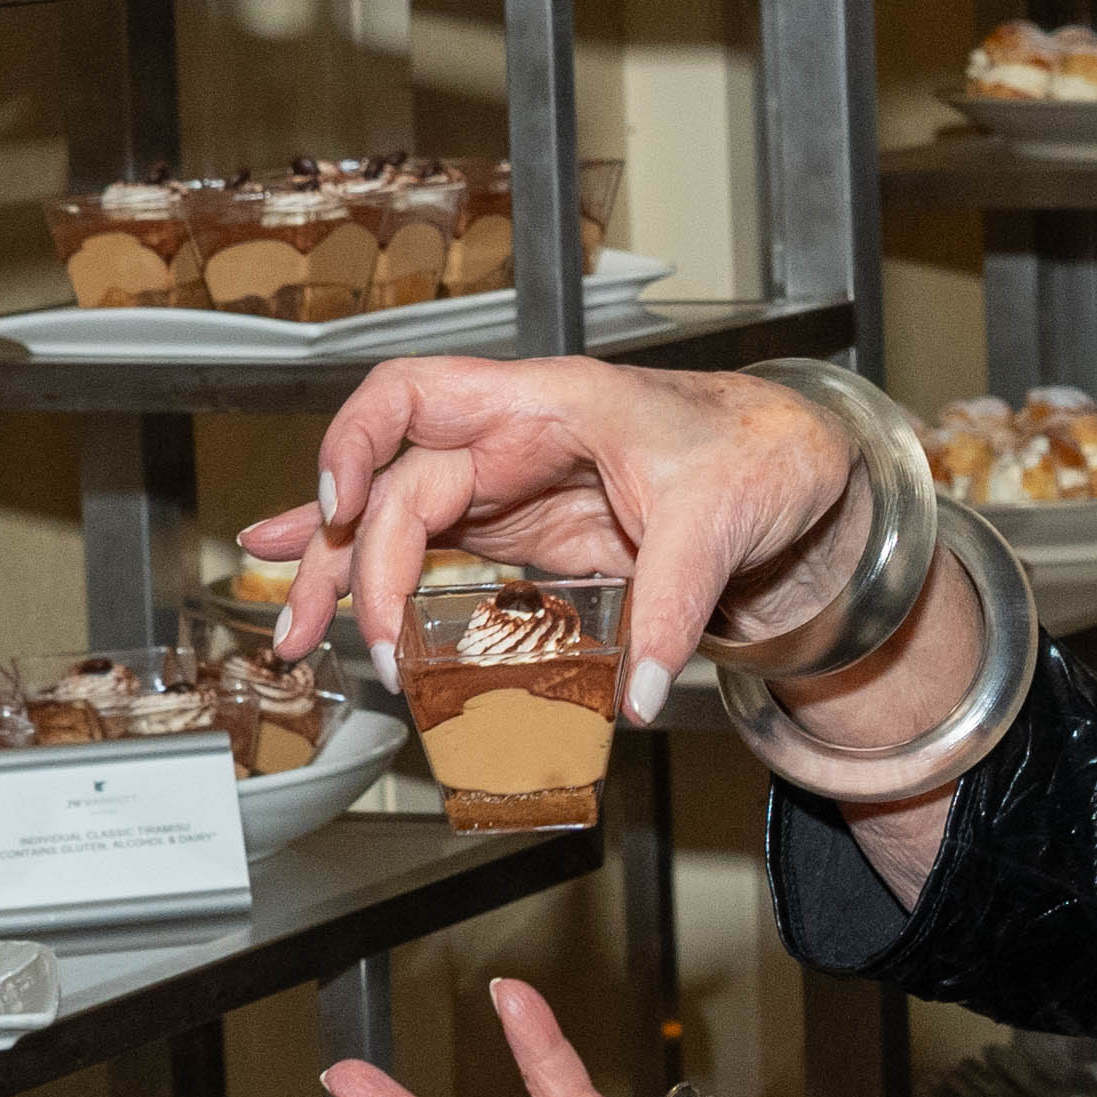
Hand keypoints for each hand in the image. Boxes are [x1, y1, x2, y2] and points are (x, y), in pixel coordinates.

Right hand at [235, 361, 866, 721]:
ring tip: (297, 634)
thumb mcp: (723, 521)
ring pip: (398, 519)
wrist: (799, 466)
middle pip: (394, 481)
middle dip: (344, 554)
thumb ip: (673, 609)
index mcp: (549, 404)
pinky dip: (380, 577)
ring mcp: (514, 486)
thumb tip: (634, 696)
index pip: (417, 400)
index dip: (361, 446)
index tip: (342, 511)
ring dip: (341, 574)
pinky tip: (328, 601)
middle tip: (321, 633)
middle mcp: (515, 437)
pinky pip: (435, 550)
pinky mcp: (527, 532)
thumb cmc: (760, 454)